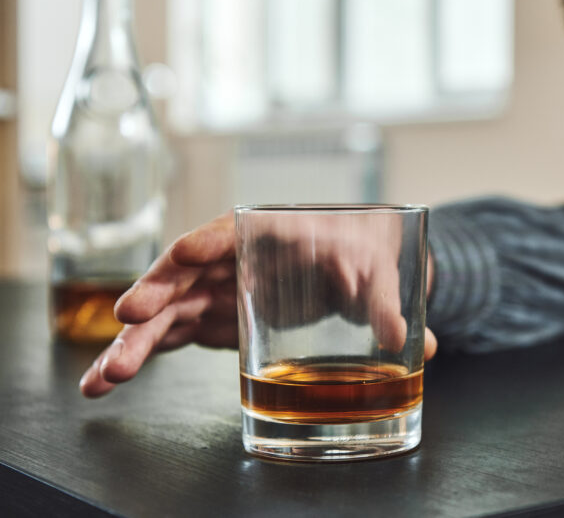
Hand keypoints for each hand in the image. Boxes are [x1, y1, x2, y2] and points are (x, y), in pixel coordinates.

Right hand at [80, 212, 437, 397]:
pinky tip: (100, 384)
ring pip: (165, 312)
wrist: (352, 271)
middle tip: (129, 316)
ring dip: (133, 342)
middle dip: (156, 293)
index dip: (206, 242)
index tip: (183, 256)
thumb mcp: (377, 273)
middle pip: (184, 272)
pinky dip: (136, 358)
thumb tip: (412, 339)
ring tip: (103, 378)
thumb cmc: (360, 255)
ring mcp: (213, 290)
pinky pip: (165, 338)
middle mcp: (231, 258)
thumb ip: (386, 304)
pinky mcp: (207, 319)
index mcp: (267, 232)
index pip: (232, 230)